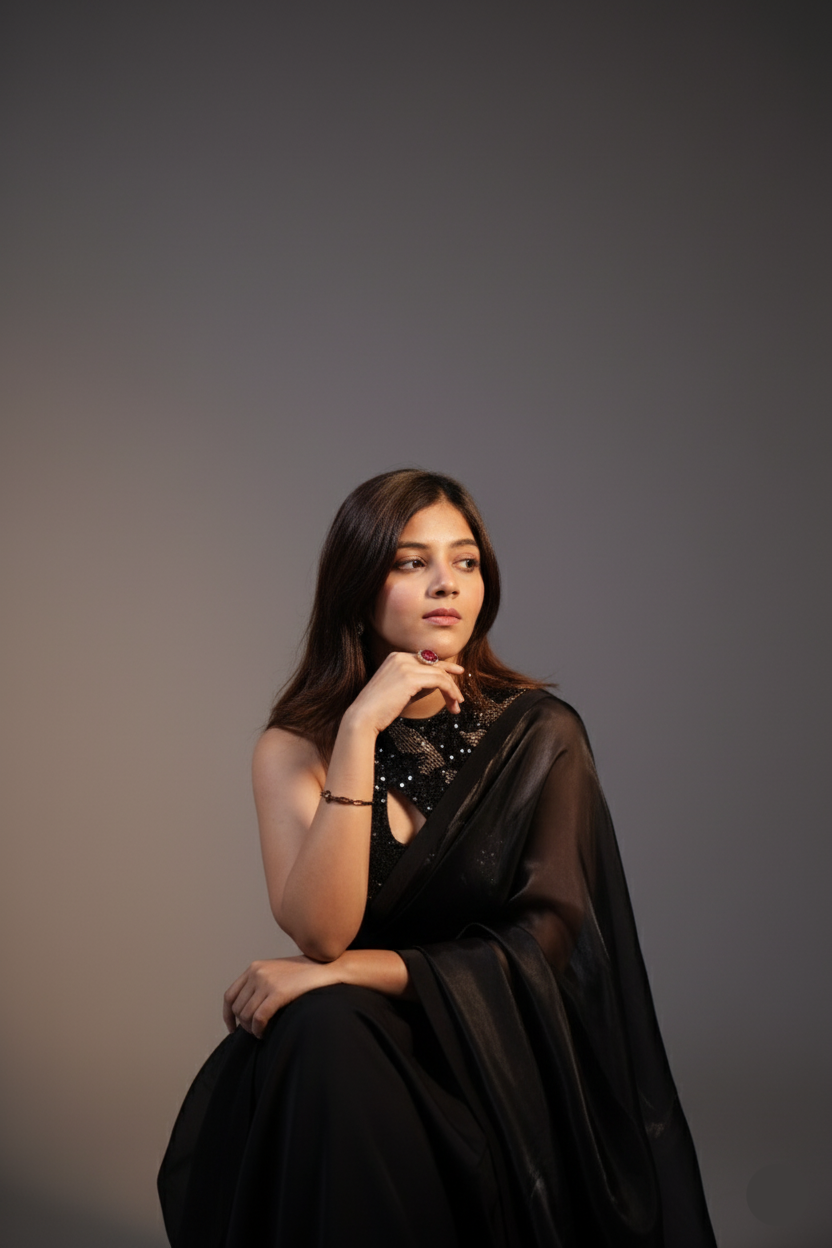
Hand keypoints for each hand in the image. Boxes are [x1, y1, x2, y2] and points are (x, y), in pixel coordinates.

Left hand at [223, 955, 337, 1038]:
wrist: (324, 969)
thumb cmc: (303, 974)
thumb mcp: (276, 972)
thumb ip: (260, 984)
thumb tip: (247, 1009)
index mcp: (254, 968)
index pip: (230, 995)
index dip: (228, 1015)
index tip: (233, 1027)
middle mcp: (257, 973)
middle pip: (237, 1008)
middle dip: (242, 1024)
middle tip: (254, 1032)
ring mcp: (267, 982)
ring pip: (246, 1015)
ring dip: (251, 1029)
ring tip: (261, 1033)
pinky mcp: (278, 992)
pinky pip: (259, 1018)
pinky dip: (258, 1030)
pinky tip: (264, 1033)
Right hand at [344, 651, 464, 735]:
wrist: (363, 717)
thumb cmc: (380, 709)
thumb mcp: (402, 691)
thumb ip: (419, 683)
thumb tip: (439, 683)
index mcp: (396, 657)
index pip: (427, 659)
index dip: (445, 667)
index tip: (457, 673)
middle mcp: (401, 657)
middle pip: (436, 666)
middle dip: (451, 682)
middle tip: (459, 698)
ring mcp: (406, 665)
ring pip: (440, 674)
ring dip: (452, 691)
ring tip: (456, 706)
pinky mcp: (411, 677)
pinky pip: (440, 681)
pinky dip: (450, 692)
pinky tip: (453, 702)